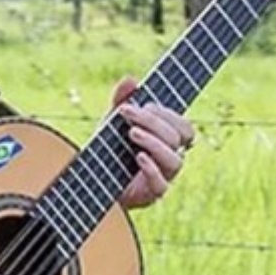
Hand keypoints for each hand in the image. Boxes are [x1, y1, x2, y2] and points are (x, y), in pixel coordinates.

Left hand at [110, 76, 195, 209]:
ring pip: (175, 161)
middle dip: (153, 122)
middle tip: (127, 114)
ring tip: (131, 133)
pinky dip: (151, 169)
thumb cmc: (109, 150)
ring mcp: (163, 178)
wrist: (92, 181)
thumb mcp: (112, 122)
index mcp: (168, 140)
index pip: (183, 126)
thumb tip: (131, 80)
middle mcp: (170, 158)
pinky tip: (138, 157)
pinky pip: (162, 185)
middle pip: (179, 138)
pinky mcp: (151, 195)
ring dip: (154, 143)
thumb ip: (121, 101)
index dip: (167, 114)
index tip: (143, 104)